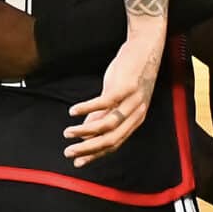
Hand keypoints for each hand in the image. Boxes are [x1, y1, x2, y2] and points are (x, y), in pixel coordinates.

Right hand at [64, 35, 162, 165]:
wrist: (145, 48)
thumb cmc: (130, 73)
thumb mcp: (117, 97)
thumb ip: (103, 114)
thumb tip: (86, 131)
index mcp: (135, 120)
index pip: (114, 144)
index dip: (96, 155)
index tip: (78, 163)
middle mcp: (136, 114)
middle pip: (111, 139)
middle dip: (88, 149)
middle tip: (69, 153)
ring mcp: (132, 101)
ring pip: (107, 124)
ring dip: (85, 131)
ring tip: (68, 133)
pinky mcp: (125, 86)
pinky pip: (104, 102)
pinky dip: (87, 108)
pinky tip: (73, 111)